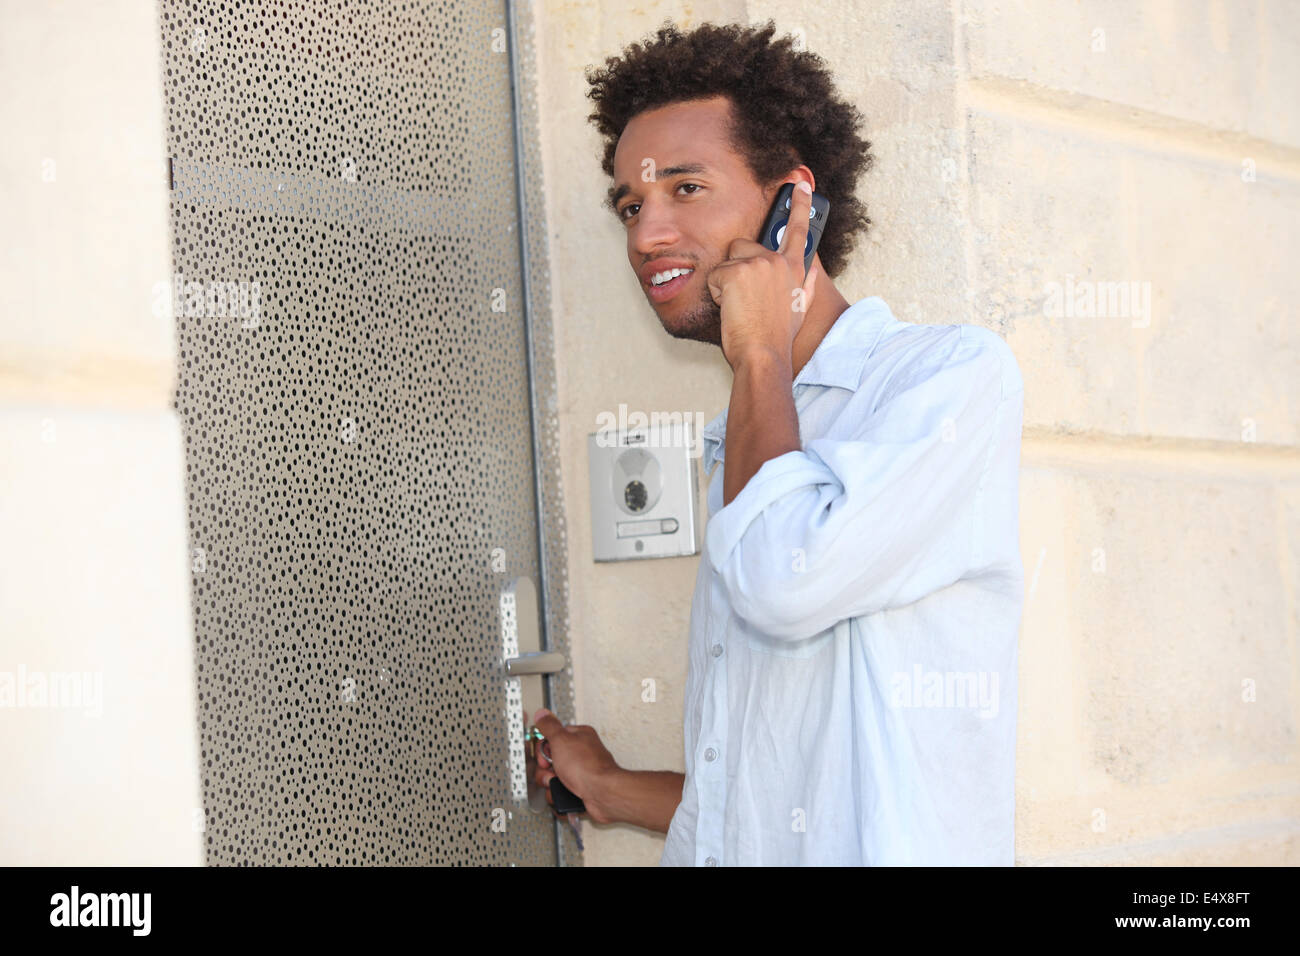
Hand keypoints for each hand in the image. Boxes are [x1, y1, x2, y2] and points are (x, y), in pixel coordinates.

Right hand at [530, 708, 619, 824]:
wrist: (602, 793)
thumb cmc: (588, 767)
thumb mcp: (561, 740)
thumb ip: (549, 726)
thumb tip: (542, 714)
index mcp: (579, 736)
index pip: (553, 738)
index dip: (545, 749)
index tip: (545, 755)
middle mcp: (582, 754)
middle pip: (552, 761)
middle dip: (547, 771)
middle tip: (552, 772)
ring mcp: (582, 772)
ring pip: (555, 778)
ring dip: (552, 785)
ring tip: (560, 786)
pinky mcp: (582, 789)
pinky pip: (562, 793)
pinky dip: (560, 796)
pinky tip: (565, 795)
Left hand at [707, 180, 819, 369]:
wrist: (763, 355)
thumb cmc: (777, 338)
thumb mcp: (799, 309)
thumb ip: (804, 285)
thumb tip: (810, 270)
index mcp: (794, 269)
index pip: (799, 229)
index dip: (800, 205)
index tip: (801, 183)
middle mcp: (778, 261)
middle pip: (743, 246)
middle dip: (736, 269)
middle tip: (744, 299)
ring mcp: (757, 264)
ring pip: (727, 262)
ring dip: (726, 284)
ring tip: (740, 308)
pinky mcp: (736, 272)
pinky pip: (715, 276)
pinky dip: (716, 294)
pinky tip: (731, 310)